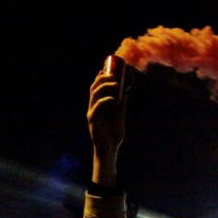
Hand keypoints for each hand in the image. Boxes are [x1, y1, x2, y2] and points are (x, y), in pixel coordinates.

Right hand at [87, 71, 126, 185]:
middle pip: (93, 88)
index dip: (99, 77)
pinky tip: (114, 98)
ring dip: (105, 86)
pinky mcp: (92, 119)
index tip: (106, 69)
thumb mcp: (119, 116)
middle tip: (113, 75)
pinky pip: (97, 106)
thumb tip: (126, 93)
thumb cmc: (114, 134)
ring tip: (116, 83)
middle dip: (102, 79)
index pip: (96, 88)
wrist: (110, 148)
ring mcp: (92, 112)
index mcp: (97, 105)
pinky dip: (105, 100)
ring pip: (94, 94)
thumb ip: (121, 105)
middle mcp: (93, 107)